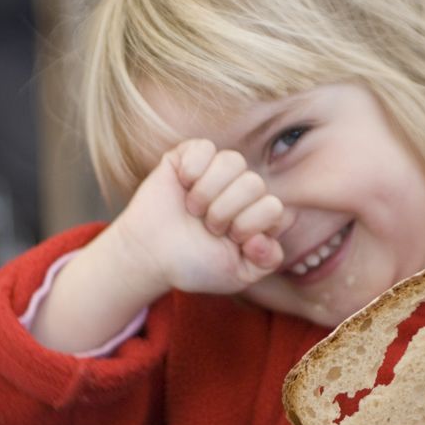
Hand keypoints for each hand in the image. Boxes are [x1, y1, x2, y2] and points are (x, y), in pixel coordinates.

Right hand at [110, 139, 287, 296]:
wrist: (150, 257)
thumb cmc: (192, 265)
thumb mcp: (237, 276)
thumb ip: (267, 261)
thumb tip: (265, 236)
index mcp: (257, 214)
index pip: (274, 207)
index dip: (249, 225)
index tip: (228, 240)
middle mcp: (241, 189)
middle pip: (254, 183)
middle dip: (225, 212)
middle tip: (206, 226)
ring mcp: (217, 171)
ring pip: (232, 161)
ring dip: (208, 192)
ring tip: (193, 209)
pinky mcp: (190, 156)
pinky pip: (205, 148)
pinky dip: (192, 169)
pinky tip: (182, 185)